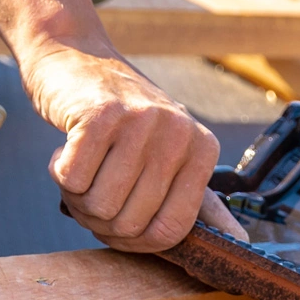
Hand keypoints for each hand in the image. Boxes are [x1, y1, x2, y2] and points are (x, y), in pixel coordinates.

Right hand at [21, 46, 243, 249]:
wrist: (76, 58)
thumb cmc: (123, 119)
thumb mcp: (169, 154)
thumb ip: (198, 200)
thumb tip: (240, 241)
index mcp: (204, 150)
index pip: (171, 230)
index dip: (134, 241)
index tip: (116, 224)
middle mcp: (180, 133)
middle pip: (130, 223)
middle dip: (99, 220)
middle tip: (90, 190)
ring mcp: (142, 121)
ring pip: (100, 206)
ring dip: (77, 198)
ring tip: (80, 167)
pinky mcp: (99, 114)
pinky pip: (71, 180)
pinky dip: (59, 173)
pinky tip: (66, 148)